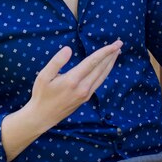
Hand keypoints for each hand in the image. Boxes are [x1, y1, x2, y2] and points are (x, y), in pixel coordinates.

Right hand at [1, 40, 121, 161]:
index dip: (105, 52)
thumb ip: (56, 61)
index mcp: (73, 80)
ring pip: (102, 76)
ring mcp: (86, 94)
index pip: (93, 62)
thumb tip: (68, 49)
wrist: (42, 117)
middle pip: (101, 68)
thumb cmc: (41, 95)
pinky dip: (105, 72)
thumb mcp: (44, 76)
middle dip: (111, 55)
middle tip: (119, 43)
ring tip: (116, 53)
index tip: (115, 44)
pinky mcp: (86, 98)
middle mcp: (83, 88)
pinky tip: (106, 67)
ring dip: (110, 63)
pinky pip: (99, 82)